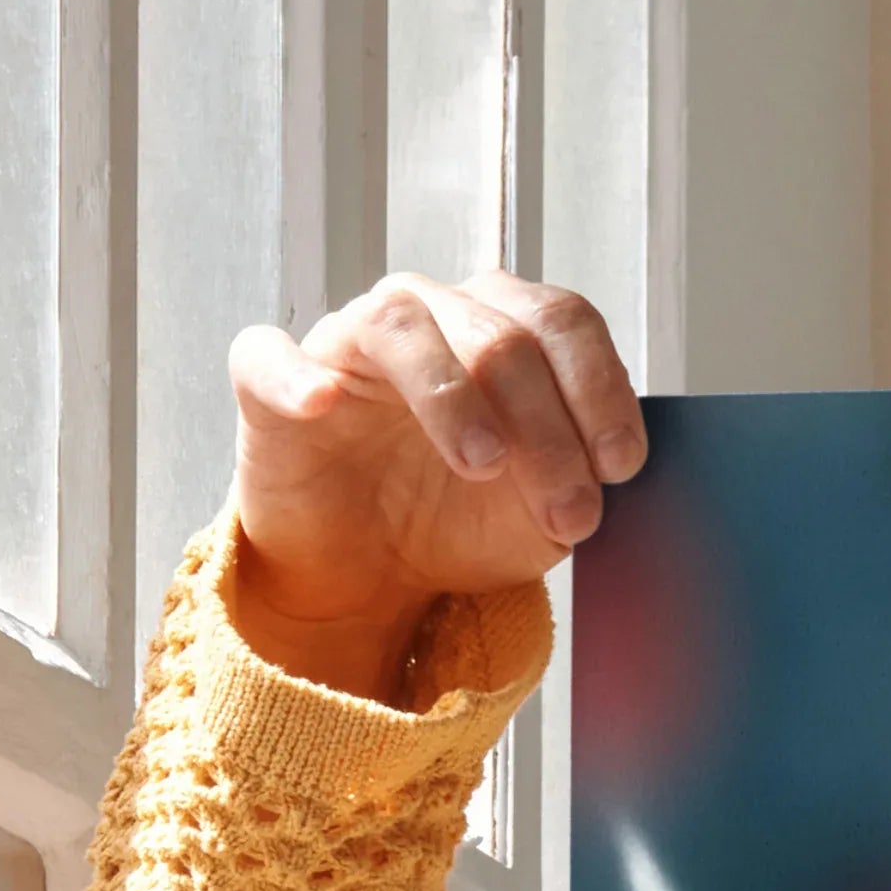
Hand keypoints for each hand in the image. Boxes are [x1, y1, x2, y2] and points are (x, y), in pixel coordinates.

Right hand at [224, 272, 644, 701]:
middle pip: (500, 334)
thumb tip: (611, 470)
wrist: (370, 575)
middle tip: (569, 511)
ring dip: (453, 396)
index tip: (621, 466)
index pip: (563, 322)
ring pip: (402, 326)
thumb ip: (582, 480)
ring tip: (484, 465)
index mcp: (503, 330)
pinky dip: (296, 375)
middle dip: (548, 428)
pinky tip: (323, 403)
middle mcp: (430, 316)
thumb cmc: (458, 522)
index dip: (599, 388)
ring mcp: (348, 342)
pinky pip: (269, 356)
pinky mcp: (270, 383)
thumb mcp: (543, 514)